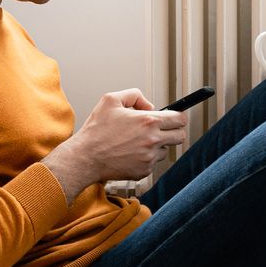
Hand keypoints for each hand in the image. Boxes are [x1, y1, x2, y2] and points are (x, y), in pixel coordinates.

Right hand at [43, 88, 187, 194]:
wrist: (85, 157)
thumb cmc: (96, 130)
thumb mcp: (111, 99)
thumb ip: (134, 95)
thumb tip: (150, 106)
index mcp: (148, 121)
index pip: (180, 119)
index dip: (178, 117)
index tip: (174, 118)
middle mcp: (152, 140)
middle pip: (180, 136)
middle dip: (173, 131)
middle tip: (161, 130)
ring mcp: (149, 158)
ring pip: (165, 150)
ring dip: (156, 146)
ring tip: (137, 142)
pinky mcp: (143, 171)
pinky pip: (152, 163)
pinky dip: (145, 158)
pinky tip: (129, 153)